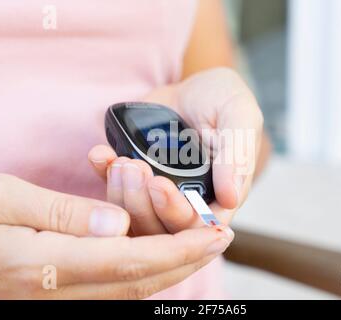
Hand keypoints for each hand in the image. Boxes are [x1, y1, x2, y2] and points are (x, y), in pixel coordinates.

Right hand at [0, 172, 233, 298]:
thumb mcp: (0, 198)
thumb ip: (62, 213)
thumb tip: (120, 224)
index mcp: (45, 264)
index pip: (131, 260)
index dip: (180, 249)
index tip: (217, 233)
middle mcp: (58, 289)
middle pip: (141, 281)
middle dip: (188, 260)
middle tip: (223, 236)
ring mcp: (58, 295)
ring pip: (131, 287)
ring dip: (172, 265)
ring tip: (201, 240)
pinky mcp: (58, 289)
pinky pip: (113, 284)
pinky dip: (146, 267)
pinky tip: (160, 249)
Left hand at [89, 68, 262, 234]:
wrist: (193, 88)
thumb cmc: (222, 100)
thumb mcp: (239, 117)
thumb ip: (238, 154)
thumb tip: (231, 196)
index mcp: (219, 197)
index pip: (197, 226)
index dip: (176, 212)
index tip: (159, 184)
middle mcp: (189, 201)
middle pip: (160, 227)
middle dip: (141, 203)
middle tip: (133, 167)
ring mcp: (159, 194)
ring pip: (134, 216)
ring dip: (120, 193)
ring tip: (120, 160)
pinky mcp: (136, 180)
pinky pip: (115, 189)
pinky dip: (104, 174)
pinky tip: (101, 155)